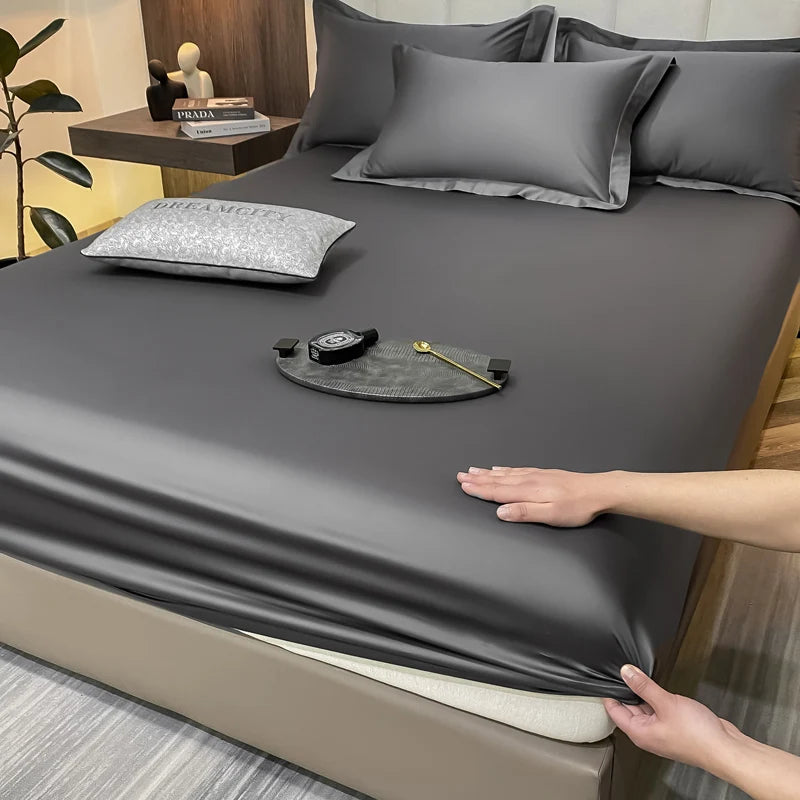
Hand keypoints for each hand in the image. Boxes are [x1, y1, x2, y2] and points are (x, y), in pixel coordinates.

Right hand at [456, 466, 614, 525]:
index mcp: (528, 491)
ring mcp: (536, 475)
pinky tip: (500, 469)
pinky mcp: (543, 474)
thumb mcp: (552, 515)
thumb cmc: (577, 507)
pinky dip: (504, 470)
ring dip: (487, 473)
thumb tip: (501, 512)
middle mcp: (529, 480)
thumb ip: (525, 512)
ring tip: (473, 470)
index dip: (479, 489)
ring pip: (505, 474)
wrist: (599, 490)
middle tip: (460, 476)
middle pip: (498, 481)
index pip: (498, 492)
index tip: (463, 486)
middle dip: (478, 479)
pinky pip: (516, 470)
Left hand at [604, 665, 743, 773]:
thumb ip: (643, 686)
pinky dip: (656, 698)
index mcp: (639, 733)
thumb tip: (626, 673)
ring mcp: (661, 731)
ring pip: (645, 708)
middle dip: (626, 690)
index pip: (614, 711)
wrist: (725, 748)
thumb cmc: (698, 736)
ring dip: (643, 693)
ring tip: (641, 676)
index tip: (606, 677)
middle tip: (624, 671)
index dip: (609, 693)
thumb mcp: (665, 703)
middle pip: (628, 708)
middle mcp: (648, 734)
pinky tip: (659, 688)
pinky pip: (658, 709)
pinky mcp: (674, 727)